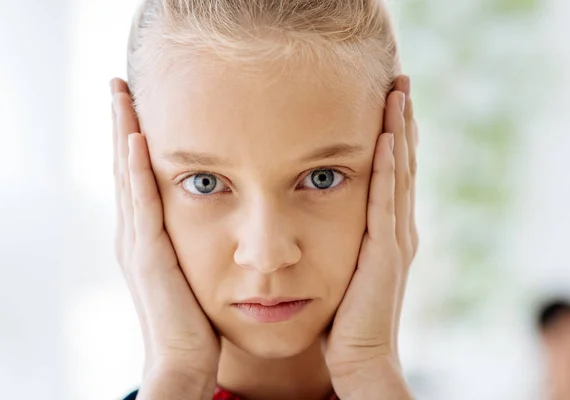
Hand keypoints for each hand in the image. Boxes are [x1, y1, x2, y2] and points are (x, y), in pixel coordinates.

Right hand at [111, 79, 219, 389]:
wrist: (186, 357)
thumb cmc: (196, 315)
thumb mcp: (195, 266)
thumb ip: (196, 238)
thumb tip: (220, 211)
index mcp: (147, 233)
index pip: (138, 173)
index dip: (134, 136)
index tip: (139, 101)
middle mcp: (135, 232)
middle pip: (125, 165)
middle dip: (122, 123)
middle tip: (121, 83)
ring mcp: (136, 243)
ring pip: (127, 175)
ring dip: (124, 133)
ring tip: (122, 95)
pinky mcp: (147, 256)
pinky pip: (142, 204)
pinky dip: (138, 171)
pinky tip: (139, 139)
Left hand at [323, 76, 417, 394]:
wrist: (358, 356)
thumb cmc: (346, 316)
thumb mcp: (346, 265)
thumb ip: (346, 238)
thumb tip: (322, 212)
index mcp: (389, 231)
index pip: (394, 172)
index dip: (394, 134)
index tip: (388, 100)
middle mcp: (399, 228)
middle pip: (404, 162)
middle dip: (402, 120)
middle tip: (400, 81)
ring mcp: (396, 238)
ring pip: (401, 173)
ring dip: (400, 131)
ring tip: (398, 93)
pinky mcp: (386, 252)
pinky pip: (387, 200)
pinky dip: (390, 167)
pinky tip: (387, 137)